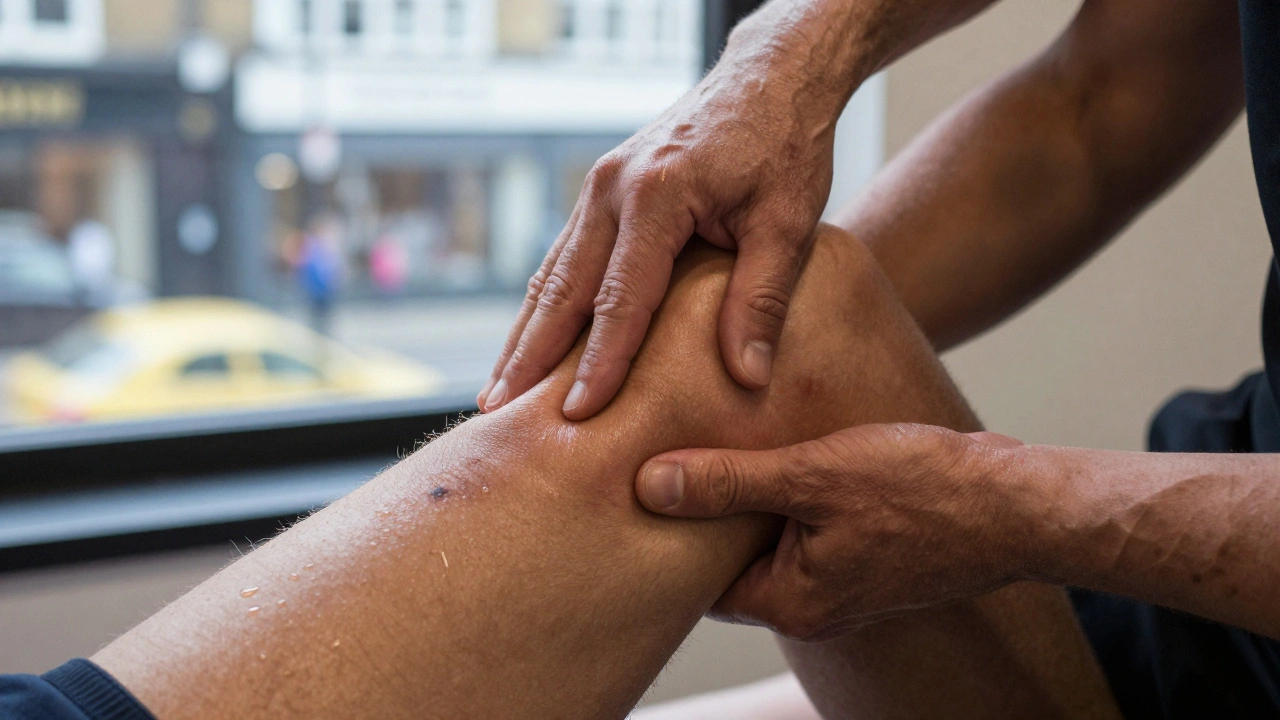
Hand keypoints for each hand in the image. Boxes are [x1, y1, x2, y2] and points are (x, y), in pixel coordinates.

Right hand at [478, 34, 850, 419]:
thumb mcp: (788, 223)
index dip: (599, 362)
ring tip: (498, 389)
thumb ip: (762, 300)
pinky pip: (565, 256)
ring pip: (552, 272)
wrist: (769, 76)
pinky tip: (532, 340)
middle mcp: (612, 188)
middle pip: (562, 288)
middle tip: (497, 413)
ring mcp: (600, 186)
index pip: (620, 299)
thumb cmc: (785, 144)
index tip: (577, 415)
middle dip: (529, 355)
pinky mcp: (603, 191)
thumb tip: (748, 376)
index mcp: (656, 195)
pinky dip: (545, 303)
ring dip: (525, 333)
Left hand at [635, 424, 1045, 640]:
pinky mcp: (866, 554)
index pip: (700, 580)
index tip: (640, 488)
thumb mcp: (814, 475)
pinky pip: (807, 527)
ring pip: (770, 540)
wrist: (1018, 504)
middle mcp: (813, 603)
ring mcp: (843, 581)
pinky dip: (788, 495)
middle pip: (732, 560)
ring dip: (750, 497)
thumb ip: (731, 481)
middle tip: (669, 457)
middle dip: (706, 512)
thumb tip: (652, 485)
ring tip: (717, 443)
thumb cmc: (925, 492)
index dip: (669, 533)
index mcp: (792, 601)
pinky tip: (778, 450)